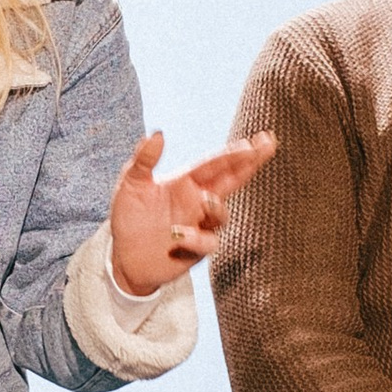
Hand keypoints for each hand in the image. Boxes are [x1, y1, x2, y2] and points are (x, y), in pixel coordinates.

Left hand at [108, 130, 277, 296]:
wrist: (122, 257)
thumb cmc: (128, 217)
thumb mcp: (130, 184)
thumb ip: (143, 160)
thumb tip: (157, 134)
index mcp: (185, 181)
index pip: (215, 164)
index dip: (235, 153)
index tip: (256, 140)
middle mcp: (197, 201)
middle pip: (231, 180)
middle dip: (251, 163)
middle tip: (268, 144)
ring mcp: (200, 225)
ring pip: (221, 214)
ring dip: (217, 206)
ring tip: (204, 200)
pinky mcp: (196, 250)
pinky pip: (207, 242)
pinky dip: (196, 238)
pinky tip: (177, 236)